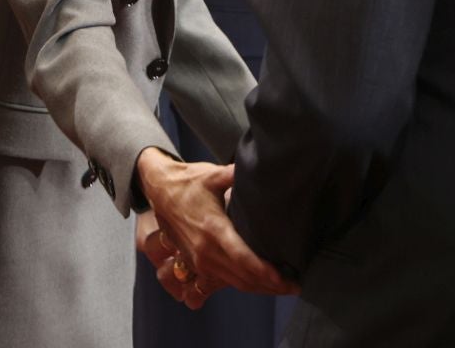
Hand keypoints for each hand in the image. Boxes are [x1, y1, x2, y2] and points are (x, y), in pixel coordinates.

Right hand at [134, 148, 293, 297]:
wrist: (159, 189)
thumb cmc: (189, 181)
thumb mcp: (213, 174)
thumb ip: (236, 174)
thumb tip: (263, 164)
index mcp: (213, 229)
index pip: (243, 258)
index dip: (265, 272)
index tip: (285, 278)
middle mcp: (205, 251)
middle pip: (243, 277)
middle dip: (270, 285)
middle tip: (295, 286)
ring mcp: (199, 261)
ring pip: (234, 283)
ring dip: (259, 289)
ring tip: (283, 287)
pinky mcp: (195, 264)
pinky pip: (223, 283)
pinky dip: (243, 285)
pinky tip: (260, 285)